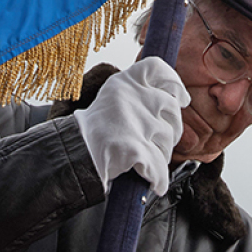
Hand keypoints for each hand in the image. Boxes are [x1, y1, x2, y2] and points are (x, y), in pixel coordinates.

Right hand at [75, 58, 189, 195]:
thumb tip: (170, 99)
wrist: (72, 156)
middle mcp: (131, 97)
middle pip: (171, 108)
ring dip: (161, 154)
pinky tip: (153, 182)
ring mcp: (135, 123)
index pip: (157, 68)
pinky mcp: (134, 150)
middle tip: (161, 140)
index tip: (180, 97)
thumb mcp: (111, 99)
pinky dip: (159, 179)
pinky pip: (160, 168)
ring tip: (146, 161)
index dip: (173, 82)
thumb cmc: (93, 132)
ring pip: (168, 139)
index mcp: (123, 82)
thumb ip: (136, 95)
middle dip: (172, 128)